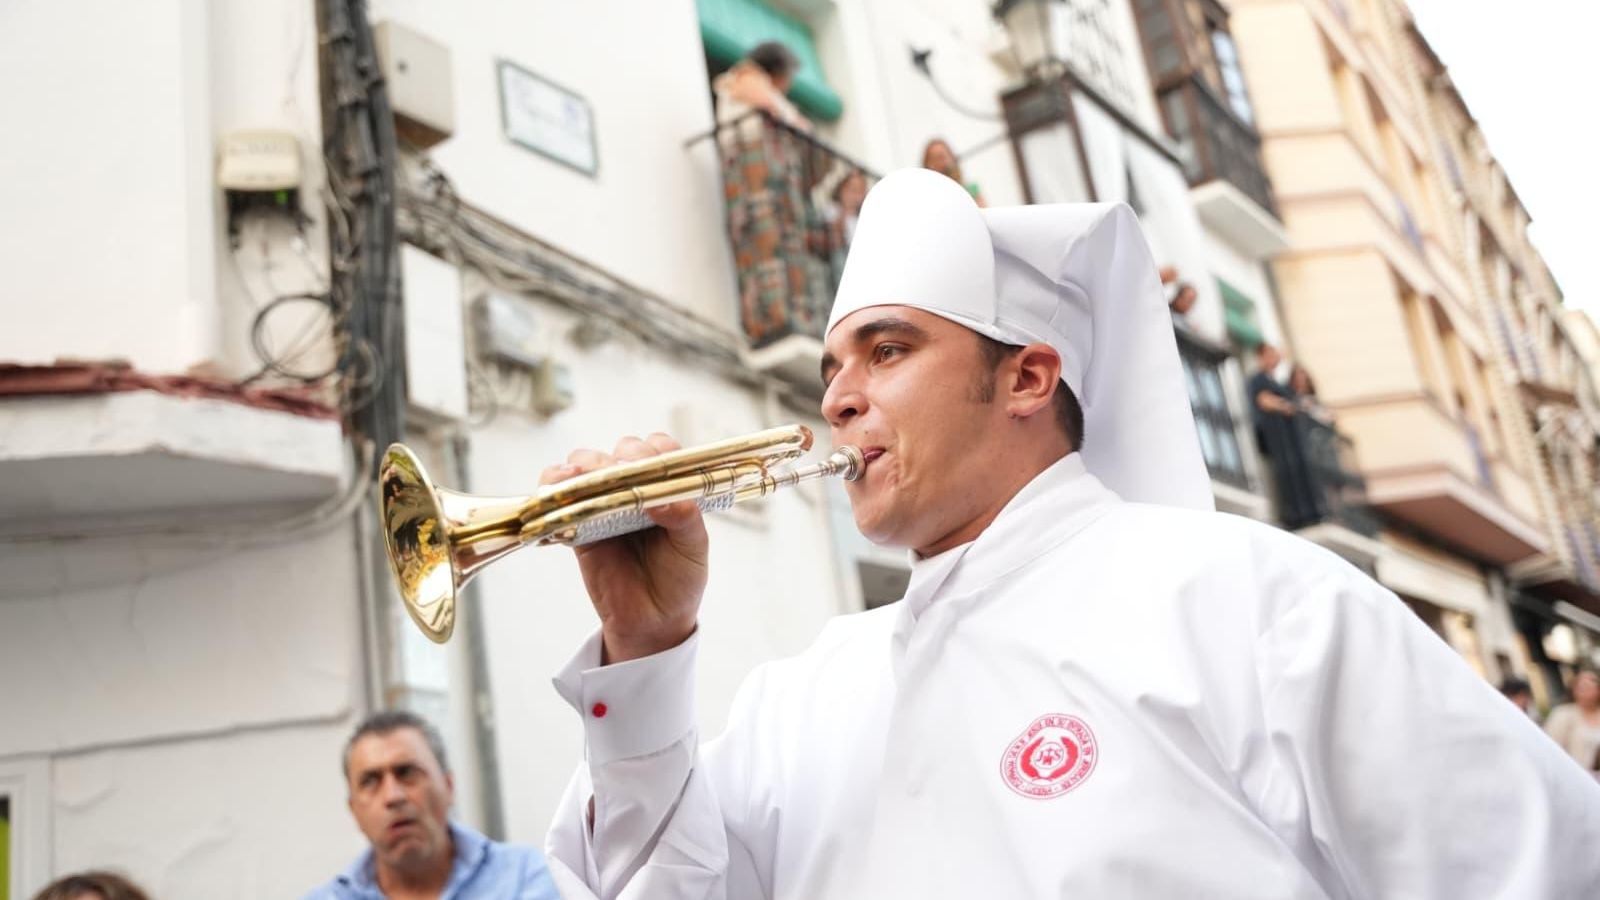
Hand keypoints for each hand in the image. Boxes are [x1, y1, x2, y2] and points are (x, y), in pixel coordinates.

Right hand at [540, 433, 707, 663]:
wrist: (652, 623)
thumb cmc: (679, 580)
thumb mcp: (694, 548)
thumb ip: (685, 519)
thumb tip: (661, 498)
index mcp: (668, 488)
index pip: (661, 450)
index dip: (656, 449)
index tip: (654, 462)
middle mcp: (635, 489)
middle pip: (621, 451)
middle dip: (622, 456)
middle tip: (624, 473)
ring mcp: (604, 504)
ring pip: (586, 464)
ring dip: (586, 463)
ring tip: (588, 476)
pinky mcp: (577, 524)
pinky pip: (557, 496)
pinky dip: (553, 484)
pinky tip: (562, 484)